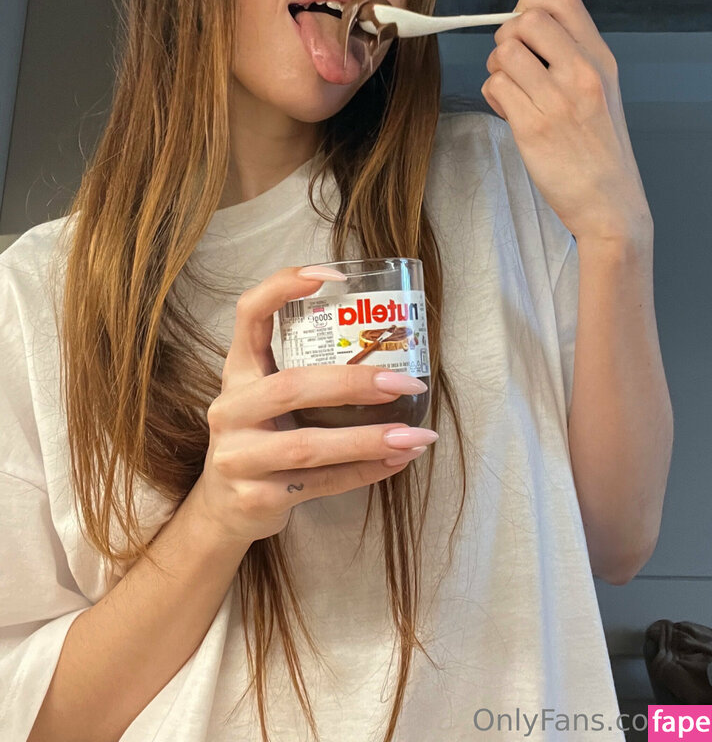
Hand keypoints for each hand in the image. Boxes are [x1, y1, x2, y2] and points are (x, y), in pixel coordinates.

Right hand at [197, 268, 437, 546]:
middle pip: (293, 387)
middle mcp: (231, 409)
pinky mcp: (256, 497)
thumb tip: (389, 344)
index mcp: (238, 370)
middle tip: (407, 382)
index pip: (250, 313)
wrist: (223, 507)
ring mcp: (239, 456)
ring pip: (309, 445)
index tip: (335, 275)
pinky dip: (365, 472)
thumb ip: (307, 368)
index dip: (284, 286)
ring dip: (369, 440)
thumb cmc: (262, 435)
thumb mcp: (268, 395)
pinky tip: (398, 461)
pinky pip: (320, 484)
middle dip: (355, 383)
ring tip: (416, 436)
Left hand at [481, 0, 651, 241]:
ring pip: (503, 54)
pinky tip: (510, 111)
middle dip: (508, 37)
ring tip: (513, 91)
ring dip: (497, 70)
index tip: (523, 24)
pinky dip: (494, 96)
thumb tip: (525, 31)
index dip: (531, 2)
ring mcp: (557, 100)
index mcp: (600, 60)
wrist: (611, 204)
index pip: (563, 2)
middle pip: (526, 20)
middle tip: (514, 64)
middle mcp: (581, 73)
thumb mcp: (602, 91)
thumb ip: (571, 58)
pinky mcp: (533, 127)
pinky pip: (495, 88)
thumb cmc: (601, 151)